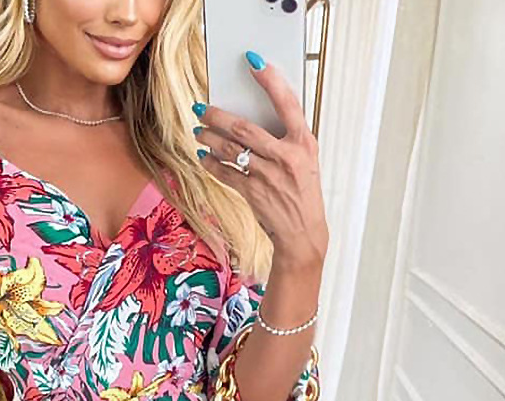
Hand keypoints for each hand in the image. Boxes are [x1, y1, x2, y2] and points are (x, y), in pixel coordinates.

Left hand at [194, 52, 328, 274]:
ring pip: (231, 148)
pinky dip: (211, 163)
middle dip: (218, 115)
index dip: (270, 80)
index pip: (287, 103)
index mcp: (303, 142)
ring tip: (198, 131)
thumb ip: (286, 138)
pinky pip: (225, 172)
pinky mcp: (253, 193)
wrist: (302, 233)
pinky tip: (203, 156)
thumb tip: (255, 119)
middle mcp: (286, 156)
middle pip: (245, 127)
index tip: (253, 62)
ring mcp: (268, 175)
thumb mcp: (305, 161)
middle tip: (202, 108)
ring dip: (209, 138)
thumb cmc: (302, 194)